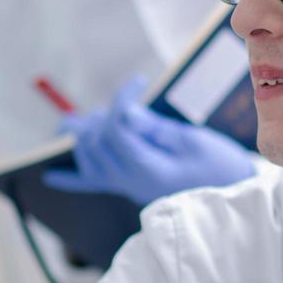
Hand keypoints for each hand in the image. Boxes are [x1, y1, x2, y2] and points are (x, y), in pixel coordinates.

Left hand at [42, 77, 255, 205]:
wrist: (233, 200)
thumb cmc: (221, 169)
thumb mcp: (194, 142)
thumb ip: (154, 129)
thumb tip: (124, 112)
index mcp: (147, 168)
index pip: (116, 129)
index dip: (120, 101)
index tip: (138, 83)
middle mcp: (130, 181)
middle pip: (97, 144)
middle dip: (102, 117)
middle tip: (121, 100)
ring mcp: (127, 188)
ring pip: (90, 160)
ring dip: (85, 136)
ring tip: (90, 117)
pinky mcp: (130, 189)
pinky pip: (93, 187)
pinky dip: (70, 180)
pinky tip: (49, 177)